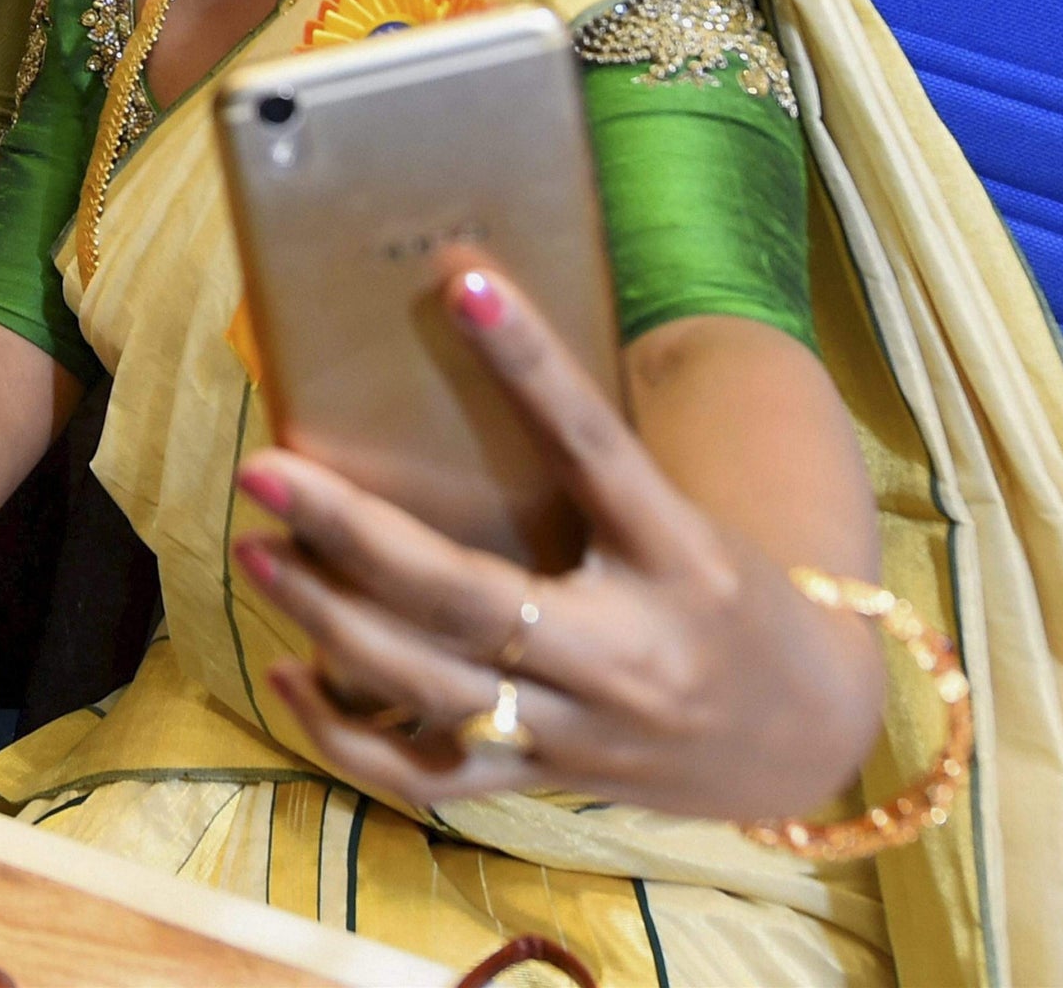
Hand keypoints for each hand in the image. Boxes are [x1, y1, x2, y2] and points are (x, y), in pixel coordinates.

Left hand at [234, 265, 881, 827]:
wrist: (806, 729)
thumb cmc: (725, 589)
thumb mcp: (681, 511)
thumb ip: (588, 456)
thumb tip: (470, 330)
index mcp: (675, 553)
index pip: (592, 442)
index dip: (530, 360)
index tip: (461, 280)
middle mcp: (626, 651)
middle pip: (464, 594)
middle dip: (349, 532)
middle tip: (264, 468)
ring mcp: (579, 730)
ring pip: (427, 687)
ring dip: (327, 617)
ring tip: (257, 551)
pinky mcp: (545, 782)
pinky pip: (426, 779)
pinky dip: (345, 736)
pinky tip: (287, 674)